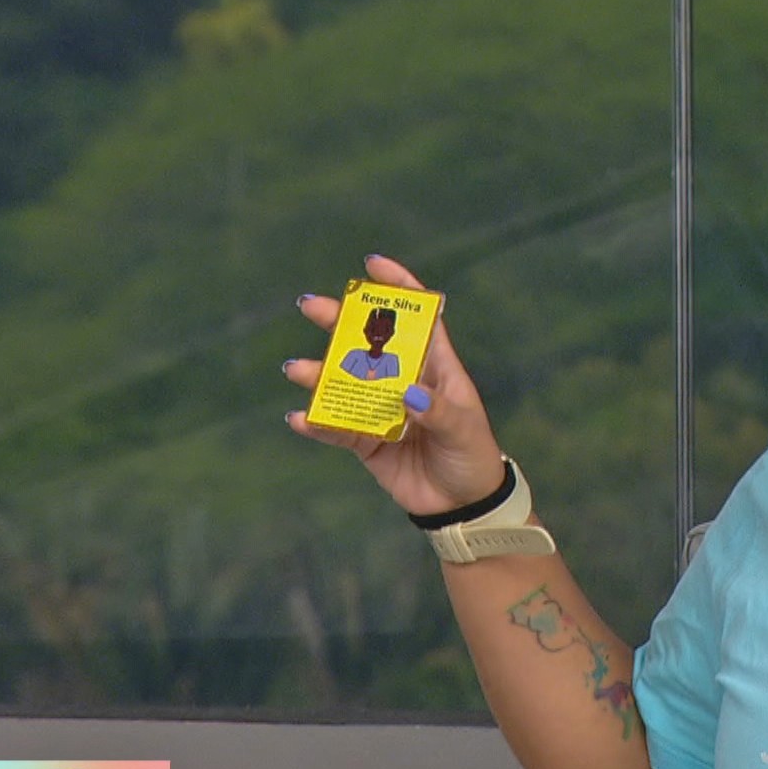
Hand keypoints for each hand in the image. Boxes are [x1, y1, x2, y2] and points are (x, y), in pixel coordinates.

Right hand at [285, 255, 509, 514]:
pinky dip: (317, 422)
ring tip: (296, 370)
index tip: (372, 263)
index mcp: (435, 367)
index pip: (418, 317)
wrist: (463, 505)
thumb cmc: (472, 456)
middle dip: (340, 322)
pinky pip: (336, 427)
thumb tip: (409, 392)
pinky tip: (299, 417)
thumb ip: (437, 410)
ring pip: (344, 382)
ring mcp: (382, 409)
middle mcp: (404, 380)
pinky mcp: (367, 441)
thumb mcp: (463, 429)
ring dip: (319, 374)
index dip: (398, 287)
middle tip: (310, 306)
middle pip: (368, 343)